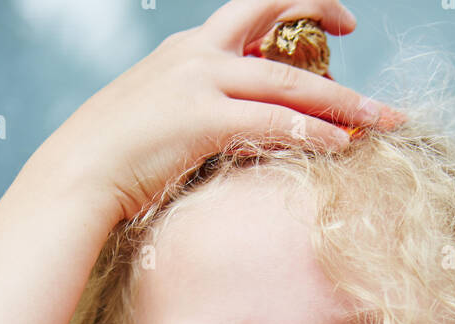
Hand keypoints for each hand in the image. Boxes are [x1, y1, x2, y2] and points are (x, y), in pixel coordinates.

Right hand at [47, 1, 397, 224]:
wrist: (77, 175)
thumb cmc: (115, 162)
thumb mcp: (160, 122)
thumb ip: (200, 115)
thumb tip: (233, 137)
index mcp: (187, 50)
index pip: (252, 9)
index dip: (299, 5)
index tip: (339, 18)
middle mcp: (196, 54)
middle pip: (276, 22)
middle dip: (327, 22)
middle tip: (364, 45)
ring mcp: (198, 83)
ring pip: (286, 81)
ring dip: (339, 102)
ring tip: (377, 120)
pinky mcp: (200, 120)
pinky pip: (270, 121)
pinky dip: (310, 132)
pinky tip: (340, 145)